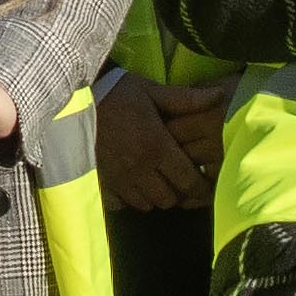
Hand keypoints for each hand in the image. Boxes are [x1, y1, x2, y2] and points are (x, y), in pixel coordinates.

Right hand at [96, 73, 226, 215]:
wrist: (75, 97)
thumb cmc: (119, 92)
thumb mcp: (154, 91)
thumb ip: (187, 99)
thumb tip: (220, 95)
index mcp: (158, 147)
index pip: (187, 181)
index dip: (201, 189)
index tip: (207, 188)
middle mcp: (140, 168)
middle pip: (169, 199)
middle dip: (178, 193)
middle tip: (180, 181)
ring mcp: (119, 178)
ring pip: (147, 205)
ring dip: (156, 197)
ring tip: (158, 182)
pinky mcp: (102, 181)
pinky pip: (122, 204)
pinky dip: (132, 199)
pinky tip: (133, 185)